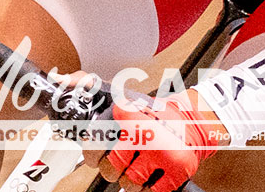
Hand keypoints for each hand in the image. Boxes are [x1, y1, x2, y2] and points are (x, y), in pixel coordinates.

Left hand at [101, 91, 226, 189]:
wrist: (194, 120)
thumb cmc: (158, 115)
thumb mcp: (129, 104)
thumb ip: (101, 98)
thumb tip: (70, 83)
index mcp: (128, 114)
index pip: (94, 142)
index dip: (91, 150)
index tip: (95, 149)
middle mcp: (144, 134)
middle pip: (110, 168)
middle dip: (112, 167)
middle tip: (122, 159)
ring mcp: (160, 154)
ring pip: (129, 183)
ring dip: (132, 178)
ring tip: (141, 164)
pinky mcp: (176, 170)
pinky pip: (151, 191)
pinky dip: (151, 185)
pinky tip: (154, 171)